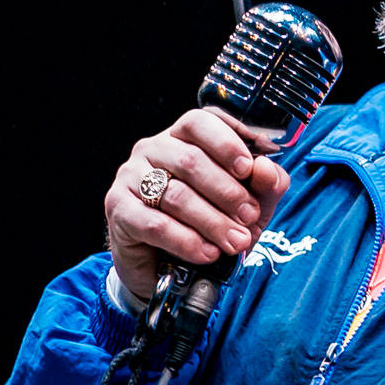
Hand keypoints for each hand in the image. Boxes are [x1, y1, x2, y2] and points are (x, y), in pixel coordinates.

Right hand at [103, 108, 290, 301]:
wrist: (168, 262)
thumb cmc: (212, 220)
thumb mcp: (250, 200)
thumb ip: (265, 183)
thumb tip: (266, 169)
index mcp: (185, 135)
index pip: (201, 121)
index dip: (226, 142)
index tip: (248, 167)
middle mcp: (154, 148)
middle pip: (191, 160)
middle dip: (227, 192)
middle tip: (250, 217)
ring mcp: (131, 176)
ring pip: (176, 194)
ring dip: (212, 222)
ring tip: (236, 242)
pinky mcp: (118, 208)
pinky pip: (154, 223)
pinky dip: (186, 241)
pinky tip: (208, 253)